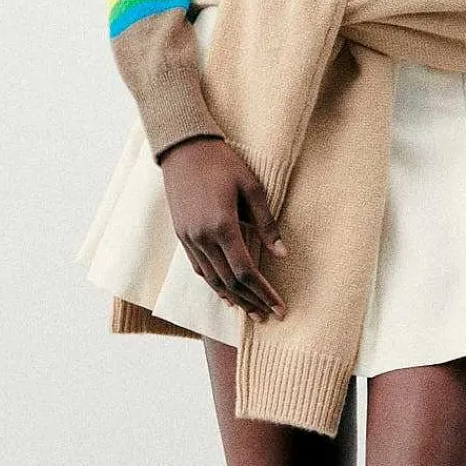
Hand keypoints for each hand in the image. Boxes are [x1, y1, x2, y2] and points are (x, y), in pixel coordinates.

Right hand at [156, 135, 287, 320]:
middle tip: (270, 316)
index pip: (246, 271)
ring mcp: (189, 238)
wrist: (183, 149)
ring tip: (252, 312)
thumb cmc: (222, 163)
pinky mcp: (182, 235)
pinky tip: (226, 293)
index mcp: (222, 226)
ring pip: (212, 279)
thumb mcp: (252, 187)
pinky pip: (199, 269)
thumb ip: (267, 223)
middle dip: (252, 301)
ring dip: (234, 298)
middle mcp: (203, 237)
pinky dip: (214, 284)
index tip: (279, 308)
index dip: (264, 293)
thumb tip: (282, 254)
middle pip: (230, 282)